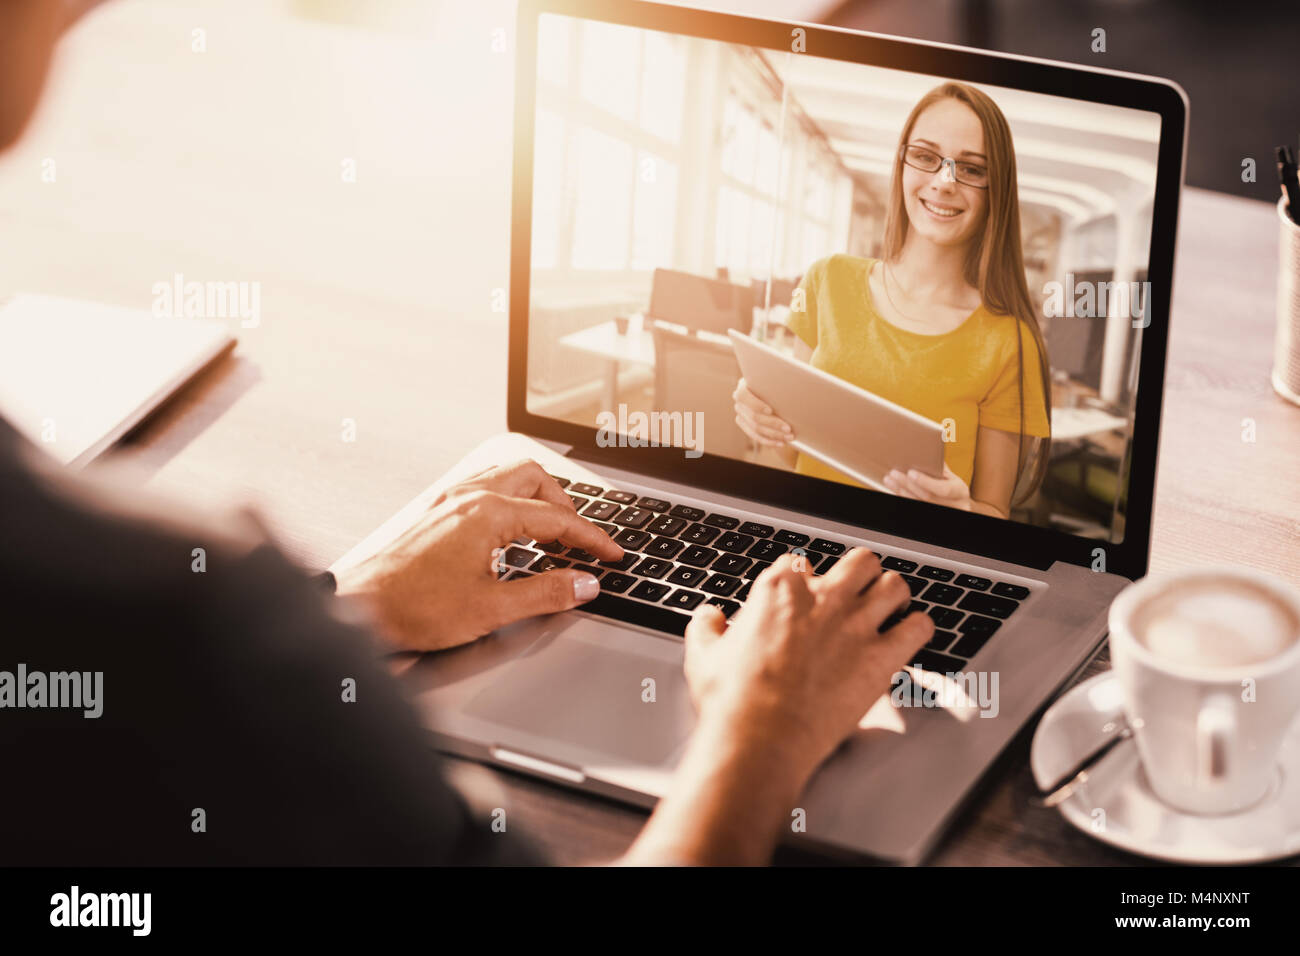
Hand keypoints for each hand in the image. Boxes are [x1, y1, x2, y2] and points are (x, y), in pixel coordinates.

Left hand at [335, 460, 622, 651]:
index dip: (591, 538)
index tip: (611, 553)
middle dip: (565, 506)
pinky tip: (509, 532)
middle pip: (535, 478)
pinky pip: (485, 488)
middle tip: (581, 538)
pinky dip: (510, 501)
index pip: (557, 519)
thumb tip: (583, 585)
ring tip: (551, 531)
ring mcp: (448, 501)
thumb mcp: (492, 609)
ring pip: (507, 476)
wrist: (360, 607)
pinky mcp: (435, 512)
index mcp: (488, 513)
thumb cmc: (413, 607)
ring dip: (537, 497)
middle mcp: (468, 497)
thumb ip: (546, 594)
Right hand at [682, 550, 933, 781]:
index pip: (801, 562)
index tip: (804, 596)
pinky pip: (920, 627)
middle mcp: (823, 597)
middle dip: (861, 575)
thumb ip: (706, 627)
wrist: (760, 737)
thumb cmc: (733, 700)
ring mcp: (856, 625)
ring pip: (895, 585)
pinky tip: (909, 637)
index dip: (804, 579)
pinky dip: (918, 628)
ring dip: (894, 596)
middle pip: (860, 561)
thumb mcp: (703, 656)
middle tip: (858, 594)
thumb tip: (708, 616)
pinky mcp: (882, 657)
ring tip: (890, 610)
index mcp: (779, 590)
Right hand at [732, 377, 793, 447]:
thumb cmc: (778, 380)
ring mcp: (741, 414)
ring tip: (789, 437)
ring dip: (774, 434)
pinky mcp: (744, 424)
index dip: (756, 404)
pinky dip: (769, 441)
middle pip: (753, 416)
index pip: (743, 396)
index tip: (771, 410)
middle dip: (773, 424)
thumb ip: (779, 378)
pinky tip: (781, 443)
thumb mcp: (777, 376)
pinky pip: (755, 436)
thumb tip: (795, 382)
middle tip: (788, 428)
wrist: (772, 389)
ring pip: (755, 428)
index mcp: (743, 386)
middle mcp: (739, 401)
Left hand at [883, 462, 970, 511]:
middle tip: (893, 473)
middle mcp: (954, 505)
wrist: (958, 505)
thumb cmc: (952, 485)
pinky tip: (894, 488)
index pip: (943, 489)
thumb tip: (923, 452)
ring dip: (900, 491)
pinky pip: (914, 506)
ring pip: (917, 503)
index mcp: (960, 491)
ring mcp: (941, 511)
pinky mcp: (929, 515)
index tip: (910, 472)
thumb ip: (939, 467)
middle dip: (908, 485)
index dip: (925, 481)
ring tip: (889, 480)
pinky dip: (902, 496)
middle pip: (927, 497)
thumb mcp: (951, 476)